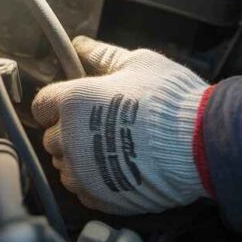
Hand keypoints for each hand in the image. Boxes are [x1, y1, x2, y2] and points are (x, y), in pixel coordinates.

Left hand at [31, 36, 208, 213]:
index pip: (42, 105)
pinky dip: (95, 183)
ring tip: (113, 150)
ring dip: (80, 160)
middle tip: (100, 127)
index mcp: (74, 101)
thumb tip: (82, 45)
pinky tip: (119, 170)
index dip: (56, 105)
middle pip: (52, 138)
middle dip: (69, 132)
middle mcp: (70, 138)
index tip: (71, 106)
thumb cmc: (170, 100)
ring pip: (66, 167)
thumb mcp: (138, 63)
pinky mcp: (100, 197)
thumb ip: (103, 56)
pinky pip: (84, 192)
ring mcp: (83, 172)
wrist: (200, 143)